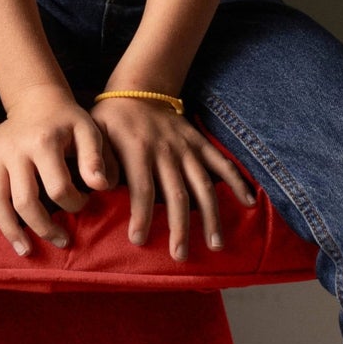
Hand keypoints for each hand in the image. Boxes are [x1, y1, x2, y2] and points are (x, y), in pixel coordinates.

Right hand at [0, 86, 109, 256]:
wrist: (37, 99)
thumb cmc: (67, 121)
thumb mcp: (88, 131)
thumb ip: (95, 159)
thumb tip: (100, 187)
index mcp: (43, 142)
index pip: (58, 188)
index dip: (74, 204)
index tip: (83, 205)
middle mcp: (14, 148)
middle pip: (24, 201)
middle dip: (44, 228)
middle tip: (61, 242)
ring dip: (10, 230)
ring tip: (25, 250)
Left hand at [91, 97, 257, 259]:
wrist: (138, 88)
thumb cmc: (110, 118)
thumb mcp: (93, 134)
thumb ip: (95, 160)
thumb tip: (98, 186)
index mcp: (137, 149)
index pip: (142, 188)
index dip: (141, 215)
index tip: (139, 240)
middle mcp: (165, 150)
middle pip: (177, 193)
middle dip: (180, 226)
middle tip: (180, 255)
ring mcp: (186, 146)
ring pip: (202, 184)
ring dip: (210, 216)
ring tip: (215, 245)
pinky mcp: (199, 142)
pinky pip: (220, 162)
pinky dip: (236, 181)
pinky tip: (249, 202)